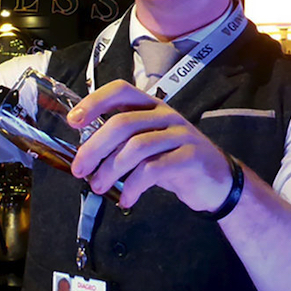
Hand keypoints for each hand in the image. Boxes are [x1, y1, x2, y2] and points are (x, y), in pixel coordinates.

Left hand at [67, 79, 231, 210]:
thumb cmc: (173, 160)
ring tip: (98, 187)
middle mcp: (165, 115)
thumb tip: (83, 154)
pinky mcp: (190, 157)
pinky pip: (153, 170)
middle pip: (122, 124)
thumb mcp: (147, 145)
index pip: (120, 91)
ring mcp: (180, 134)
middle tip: (79, 169)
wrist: (216, 180)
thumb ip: (121, 142)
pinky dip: (133, 187)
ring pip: (136, 147)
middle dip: (94, 148)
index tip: (73, 122)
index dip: (94, 102)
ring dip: (111, 170)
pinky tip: (126, 200)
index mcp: (151, 106)